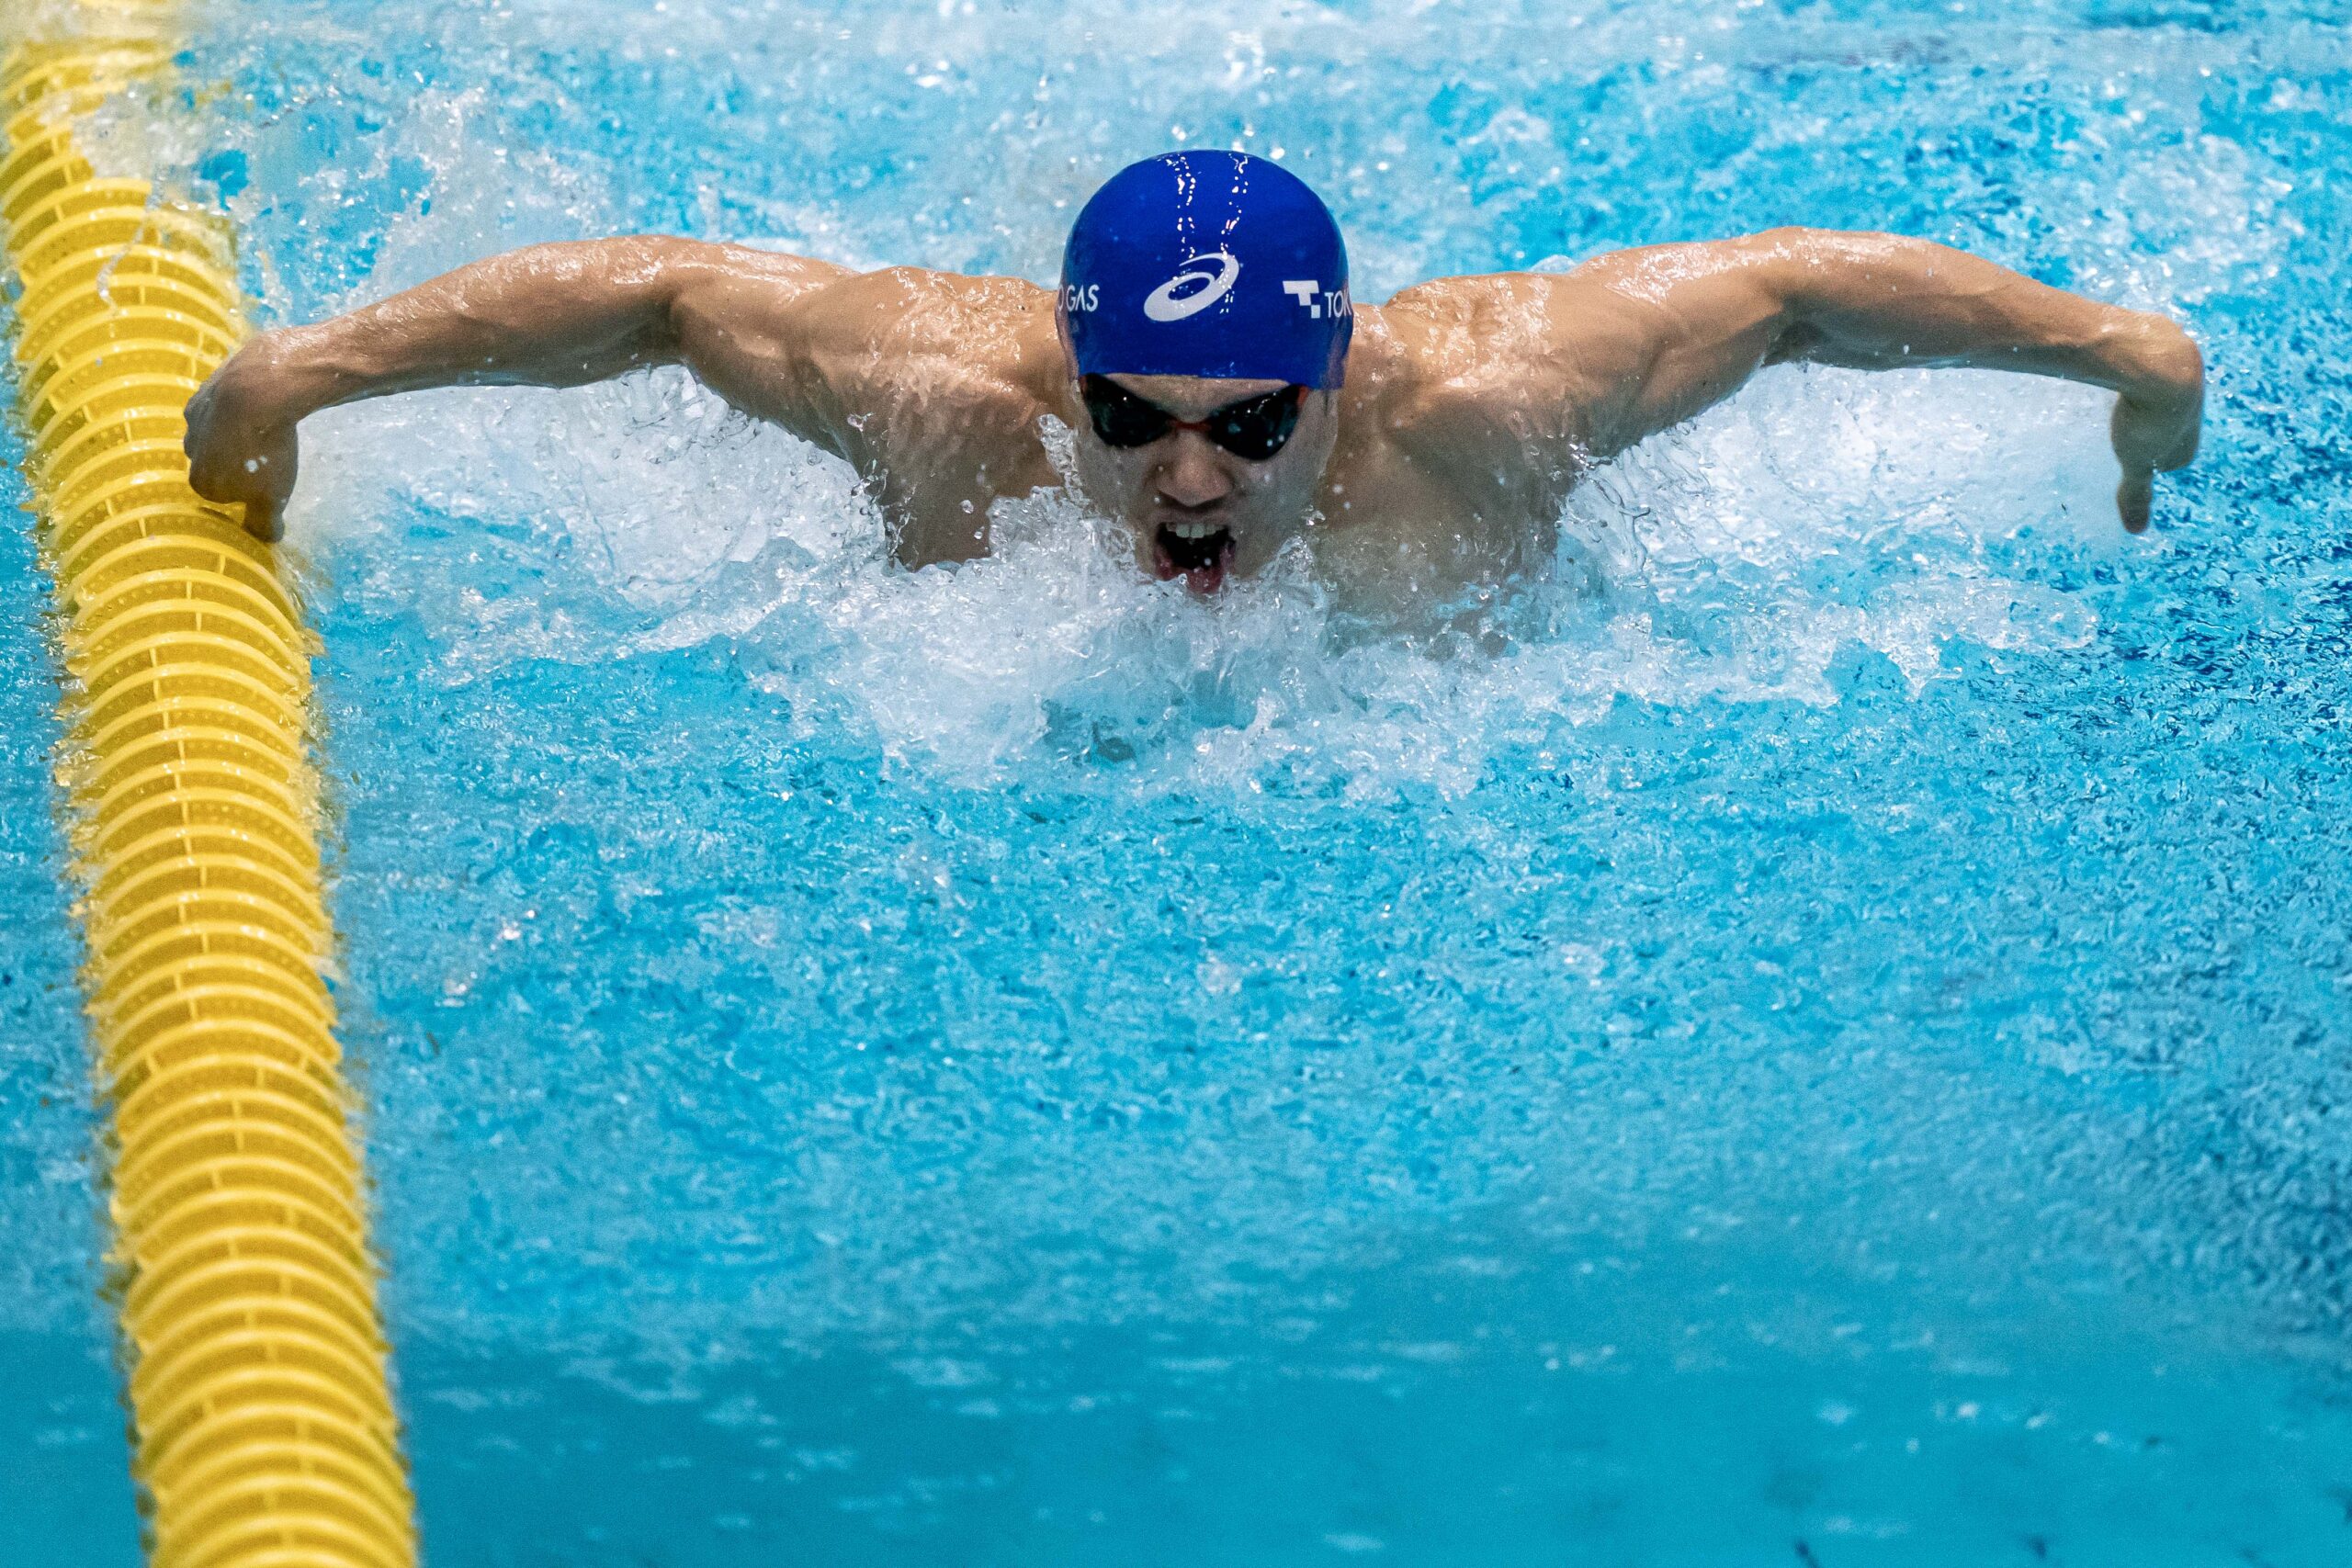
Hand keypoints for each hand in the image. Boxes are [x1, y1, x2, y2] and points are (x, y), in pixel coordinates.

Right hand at [185, 332, 302, 541]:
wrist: (259, 389)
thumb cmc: (263, 451)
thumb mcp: (271, 498)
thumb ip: (264, 523)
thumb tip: (265, 540)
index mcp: (200, 480)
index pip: (224, 494)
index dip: (249, 489)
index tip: (268, 479)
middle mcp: (189, 449)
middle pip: (218, 462)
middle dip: (240, 461)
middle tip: (269, 452)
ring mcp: (194, 418)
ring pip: (218, 432)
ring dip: (239, 433)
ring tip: (266, 428)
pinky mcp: (205, 389)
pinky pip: (224, 405)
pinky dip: (239, 408)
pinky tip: (260, 404)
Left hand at [2108, 319, 2203, 533]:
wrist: (2155, 358)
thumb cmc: (2147, 415)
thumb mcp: (2137, 460)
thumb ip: (2136, 494)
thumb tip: (2137, 530)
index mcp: (2189, 433)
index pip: (2176, 456)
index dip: (2159, 460)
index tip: (2144, 462)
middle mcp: (2193, 399)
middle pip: (2170, 419)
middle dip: (2154, 426)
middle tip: (2134, 428)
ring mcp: (2179, 368)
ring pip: (2157, 385)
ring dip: (2143, 392)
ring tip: (2124, 397)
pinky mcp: (2161, 339)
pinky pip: (2143, 356)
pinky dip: (2131, 363)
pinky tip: (2115, 362)